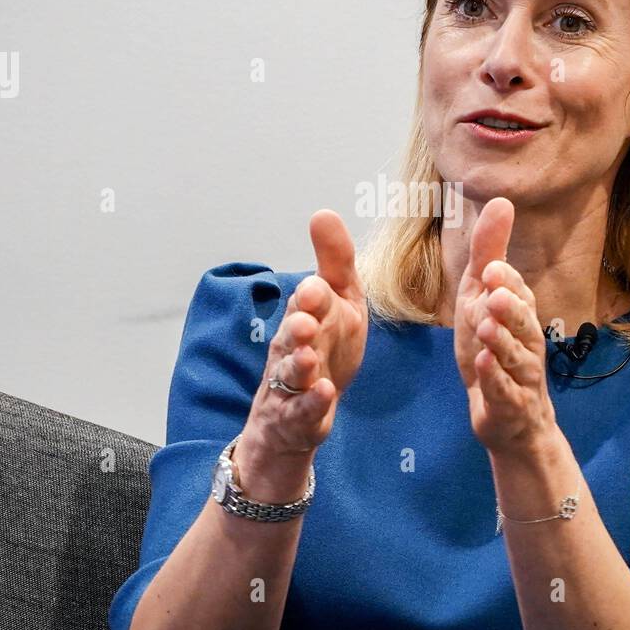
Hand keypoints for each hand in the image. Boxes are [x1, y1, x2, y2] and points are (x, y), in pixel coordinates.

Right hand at [242, 209, 368, 461]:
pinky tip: (324, 393)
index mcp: (306, 317)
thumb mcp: (338, 302)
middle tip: (305, 319)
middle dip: (298, 327)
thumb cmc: (324, 347)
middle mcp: (293, 348)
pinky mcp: (298, 417)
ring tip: (309, 359)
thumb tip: (323, 213)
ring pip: (291, 373)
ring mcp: (292, 384)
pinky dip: (312, 403)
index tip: (315, 289)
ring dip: (299, 365)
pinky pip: (302, 411)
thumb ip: (334, 261)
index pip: (307, 304)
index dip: (312, 297)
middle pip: (292, 336)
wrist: (297, 413)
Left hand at [452, 197, 557, 455]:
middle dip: (511, 309)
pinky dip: (496, 381)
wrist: (508, 417)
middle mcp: (528, 343)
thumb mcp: (480, 297)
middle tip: (494, 295)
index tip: (491, 267)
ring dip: (503, 343)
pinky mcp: (510, 406)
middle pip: (524, 324)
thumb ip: (489, 253)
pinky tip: (483, 367)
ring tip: (486, 329)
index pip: (518, 294)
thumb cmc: (493, 348)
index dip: (506, 282)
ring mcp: (522, 377)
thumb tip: (502, 200)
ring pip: (517, 358)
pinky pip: (506, 393)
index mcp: (521, 315)